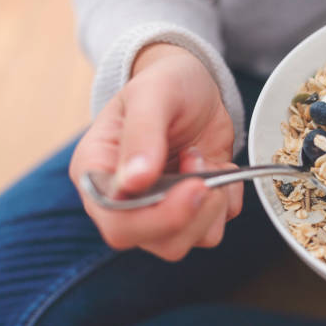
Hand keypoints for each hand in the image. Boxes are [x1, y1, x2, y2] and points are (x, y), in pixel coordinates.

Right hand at [69, 44, 242, 260]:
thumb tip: (135, 181)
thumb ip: (142, 134)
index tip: (193, 188)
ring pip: (186, 242)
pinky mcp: (190, 210)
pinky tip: (218, 167)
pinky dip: (227, 201)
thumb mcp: (152, 95)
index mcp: (98, 174)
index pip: (117, 223)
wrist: (194, 85)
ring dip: (211, 205)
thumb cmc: (164, 83)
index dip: (157, 218)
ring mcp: (158, 209)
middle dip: (192, 212)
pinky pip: (214, 229)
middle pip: (157, 242)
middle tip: (203, 166)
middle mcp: (125, 201)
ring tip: (204, 159)